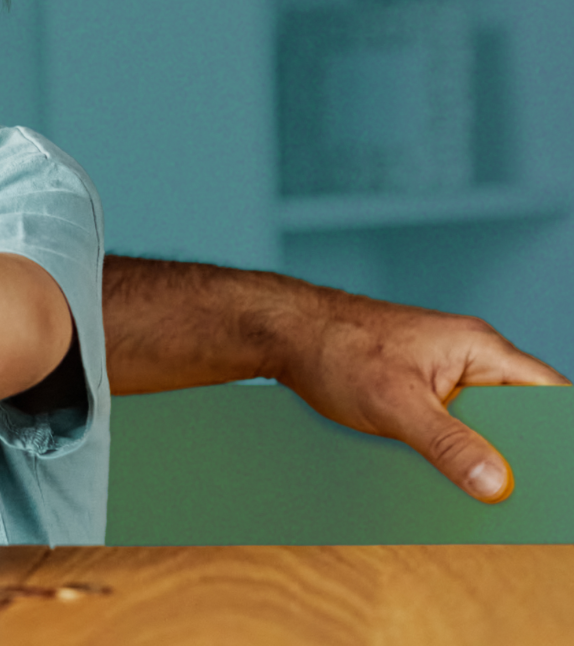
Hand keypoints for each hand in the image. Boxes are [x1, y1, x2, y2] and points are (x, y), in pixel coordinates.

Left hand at [268, 289, 567, 501]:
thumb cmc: (335, 348)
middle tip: (509, 494)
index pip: (547, 393)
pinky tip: (432, 474)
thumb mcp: (396, 405)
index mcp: (479, 348)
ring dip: (473, 453)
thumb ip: (449, 444)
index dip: (557, 434)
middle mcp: (468, 357)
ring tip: (469, 491)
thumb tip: (496, 483)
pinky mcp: (415, 387)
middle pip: (514, 414)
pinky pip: (446, 423)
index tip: (555, 476)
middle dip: (514, 453)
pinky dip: (443, 447)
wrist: (279, 332)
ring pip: (477, 423)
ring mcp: (440, 372)